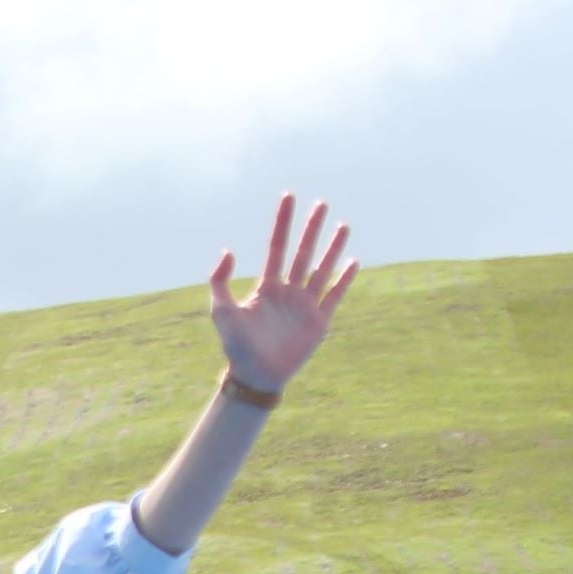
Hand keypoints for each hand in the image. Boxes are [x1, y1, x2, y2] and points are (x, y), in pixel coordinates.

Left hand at [207, 195, 358, 396]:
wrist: (256, 376)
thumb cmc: (236, 346)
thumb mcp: (221, 311)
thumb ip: (219, 280)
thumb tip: (228, 250)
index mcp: (266, 286)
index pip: (276, 246)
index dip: (282, 222)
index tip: (288, 197)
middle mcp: (288, 291)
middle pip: (303, 252)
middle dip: (312, 228)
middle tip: (321, 204)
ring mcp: (305, 305)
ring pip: (322, 269)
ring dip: (333, 248)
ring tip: (343, 225)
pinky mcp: (319, 321)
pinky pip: (334, 295)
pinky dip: (344, 279)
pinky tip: (353, 262)